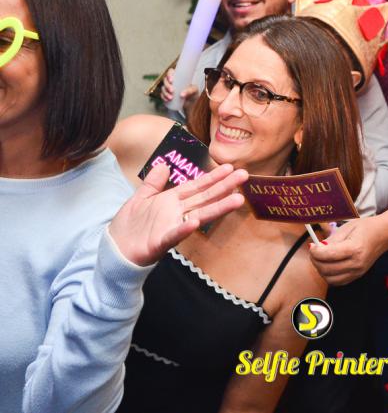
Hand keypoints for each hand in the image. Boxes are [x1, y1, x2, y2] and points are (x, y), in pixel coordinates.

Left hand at [109, 163, 247, 265]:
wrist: (114, 250)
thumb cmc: (129, 226)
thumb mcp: (140, 198)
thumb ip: (153, 183)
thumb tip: (163, 165)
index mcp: (172, 201)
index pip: (197, 186)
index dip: (213, 177)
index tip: (230, 167)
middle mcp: (177, 212)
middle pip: (205, 197)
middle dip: (225, 187)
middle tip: (244, 176)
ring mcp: (171, 227)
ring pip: (199, 215)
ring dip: (218, 207)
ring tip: (237, 200)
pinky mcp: (160, 242)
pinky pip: (174, 234)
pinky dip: (184, 228)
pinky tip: (196, 222)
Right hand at [160, 69, 199, 112]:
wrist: (192, 102)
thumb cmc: (194, 92)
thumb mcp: (194, 90)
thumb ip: (190, 91)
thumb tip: (182, 94)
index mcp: (178, 76)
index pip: (170, 72)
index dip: (169, 75)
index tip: (171, 80)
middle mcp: (172, 81)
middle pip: (165, 80)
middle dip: (167, 85)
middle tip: (172, 91)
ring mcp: (169, 88)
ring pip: (163, 88)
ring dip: (165, 92)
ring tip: (171, 98)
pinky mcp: (167, 94)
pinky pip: (162, 95)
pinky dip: (164, 97)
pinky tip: (167, 100)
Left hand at [309, 217, 382, 284]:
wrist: (383, 235)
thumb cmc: (365, 228)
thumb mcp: (347, 227)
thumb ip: (331, 239)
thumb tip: (317, 247)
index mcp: (354, 249)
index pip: (329, 255)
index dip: (316, 252)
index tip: (312, 246)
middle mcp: (357, 263)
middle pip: (327, 269)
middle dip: (315, 260)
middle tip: (313, 251)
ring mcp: (357, 272)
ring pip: (330, 279)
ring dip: (321, 270)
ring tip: (320, 258)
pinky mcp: (357, 276)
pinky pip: (338, 282)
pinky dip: (329, 275)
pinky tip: (328, 264)